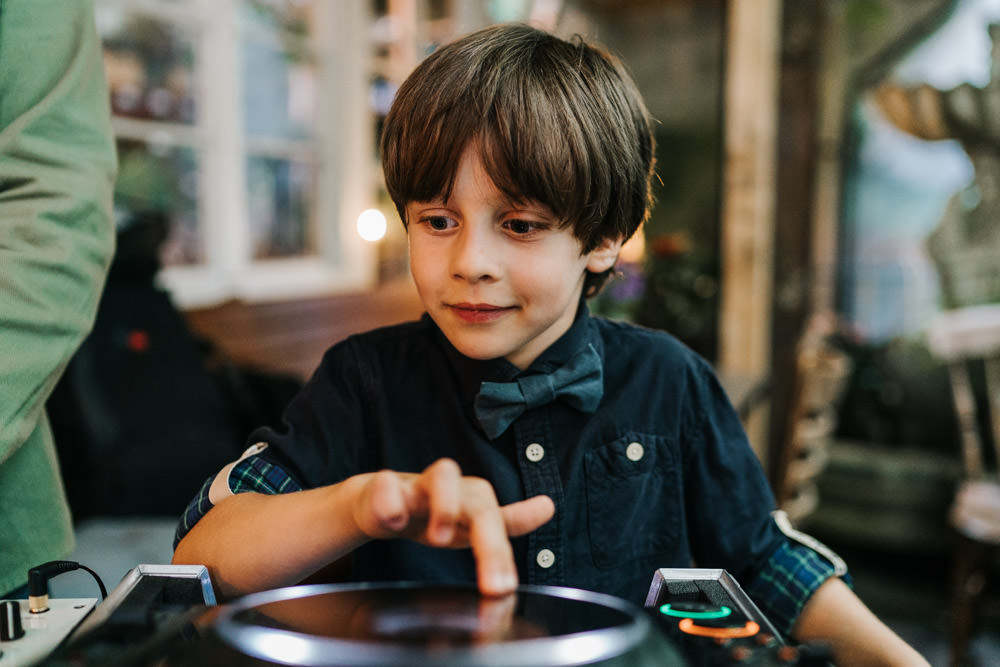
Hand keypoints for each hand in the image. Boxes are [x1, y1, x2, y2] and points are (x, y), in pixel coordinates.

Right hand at [349, 458, 553, 594]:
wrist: (375, 501)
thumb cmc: (428, 514)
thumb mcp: (468, 526)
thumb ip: (508, 521)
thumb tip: (549, 506)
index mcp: (473, 502)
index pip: (501, 520)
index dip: (523, 524)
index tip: (547, 509)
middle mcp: (453, 489)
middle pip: (480, 504)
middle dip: (490, 544)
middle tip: (496, 585)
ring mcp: (418, 486)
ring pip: (443, 475)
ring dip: (447, 504)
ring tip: (440, 538)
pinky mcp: (383, 487)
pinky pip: (388, 485)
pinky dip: (392, 501)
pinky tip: (394, 521)